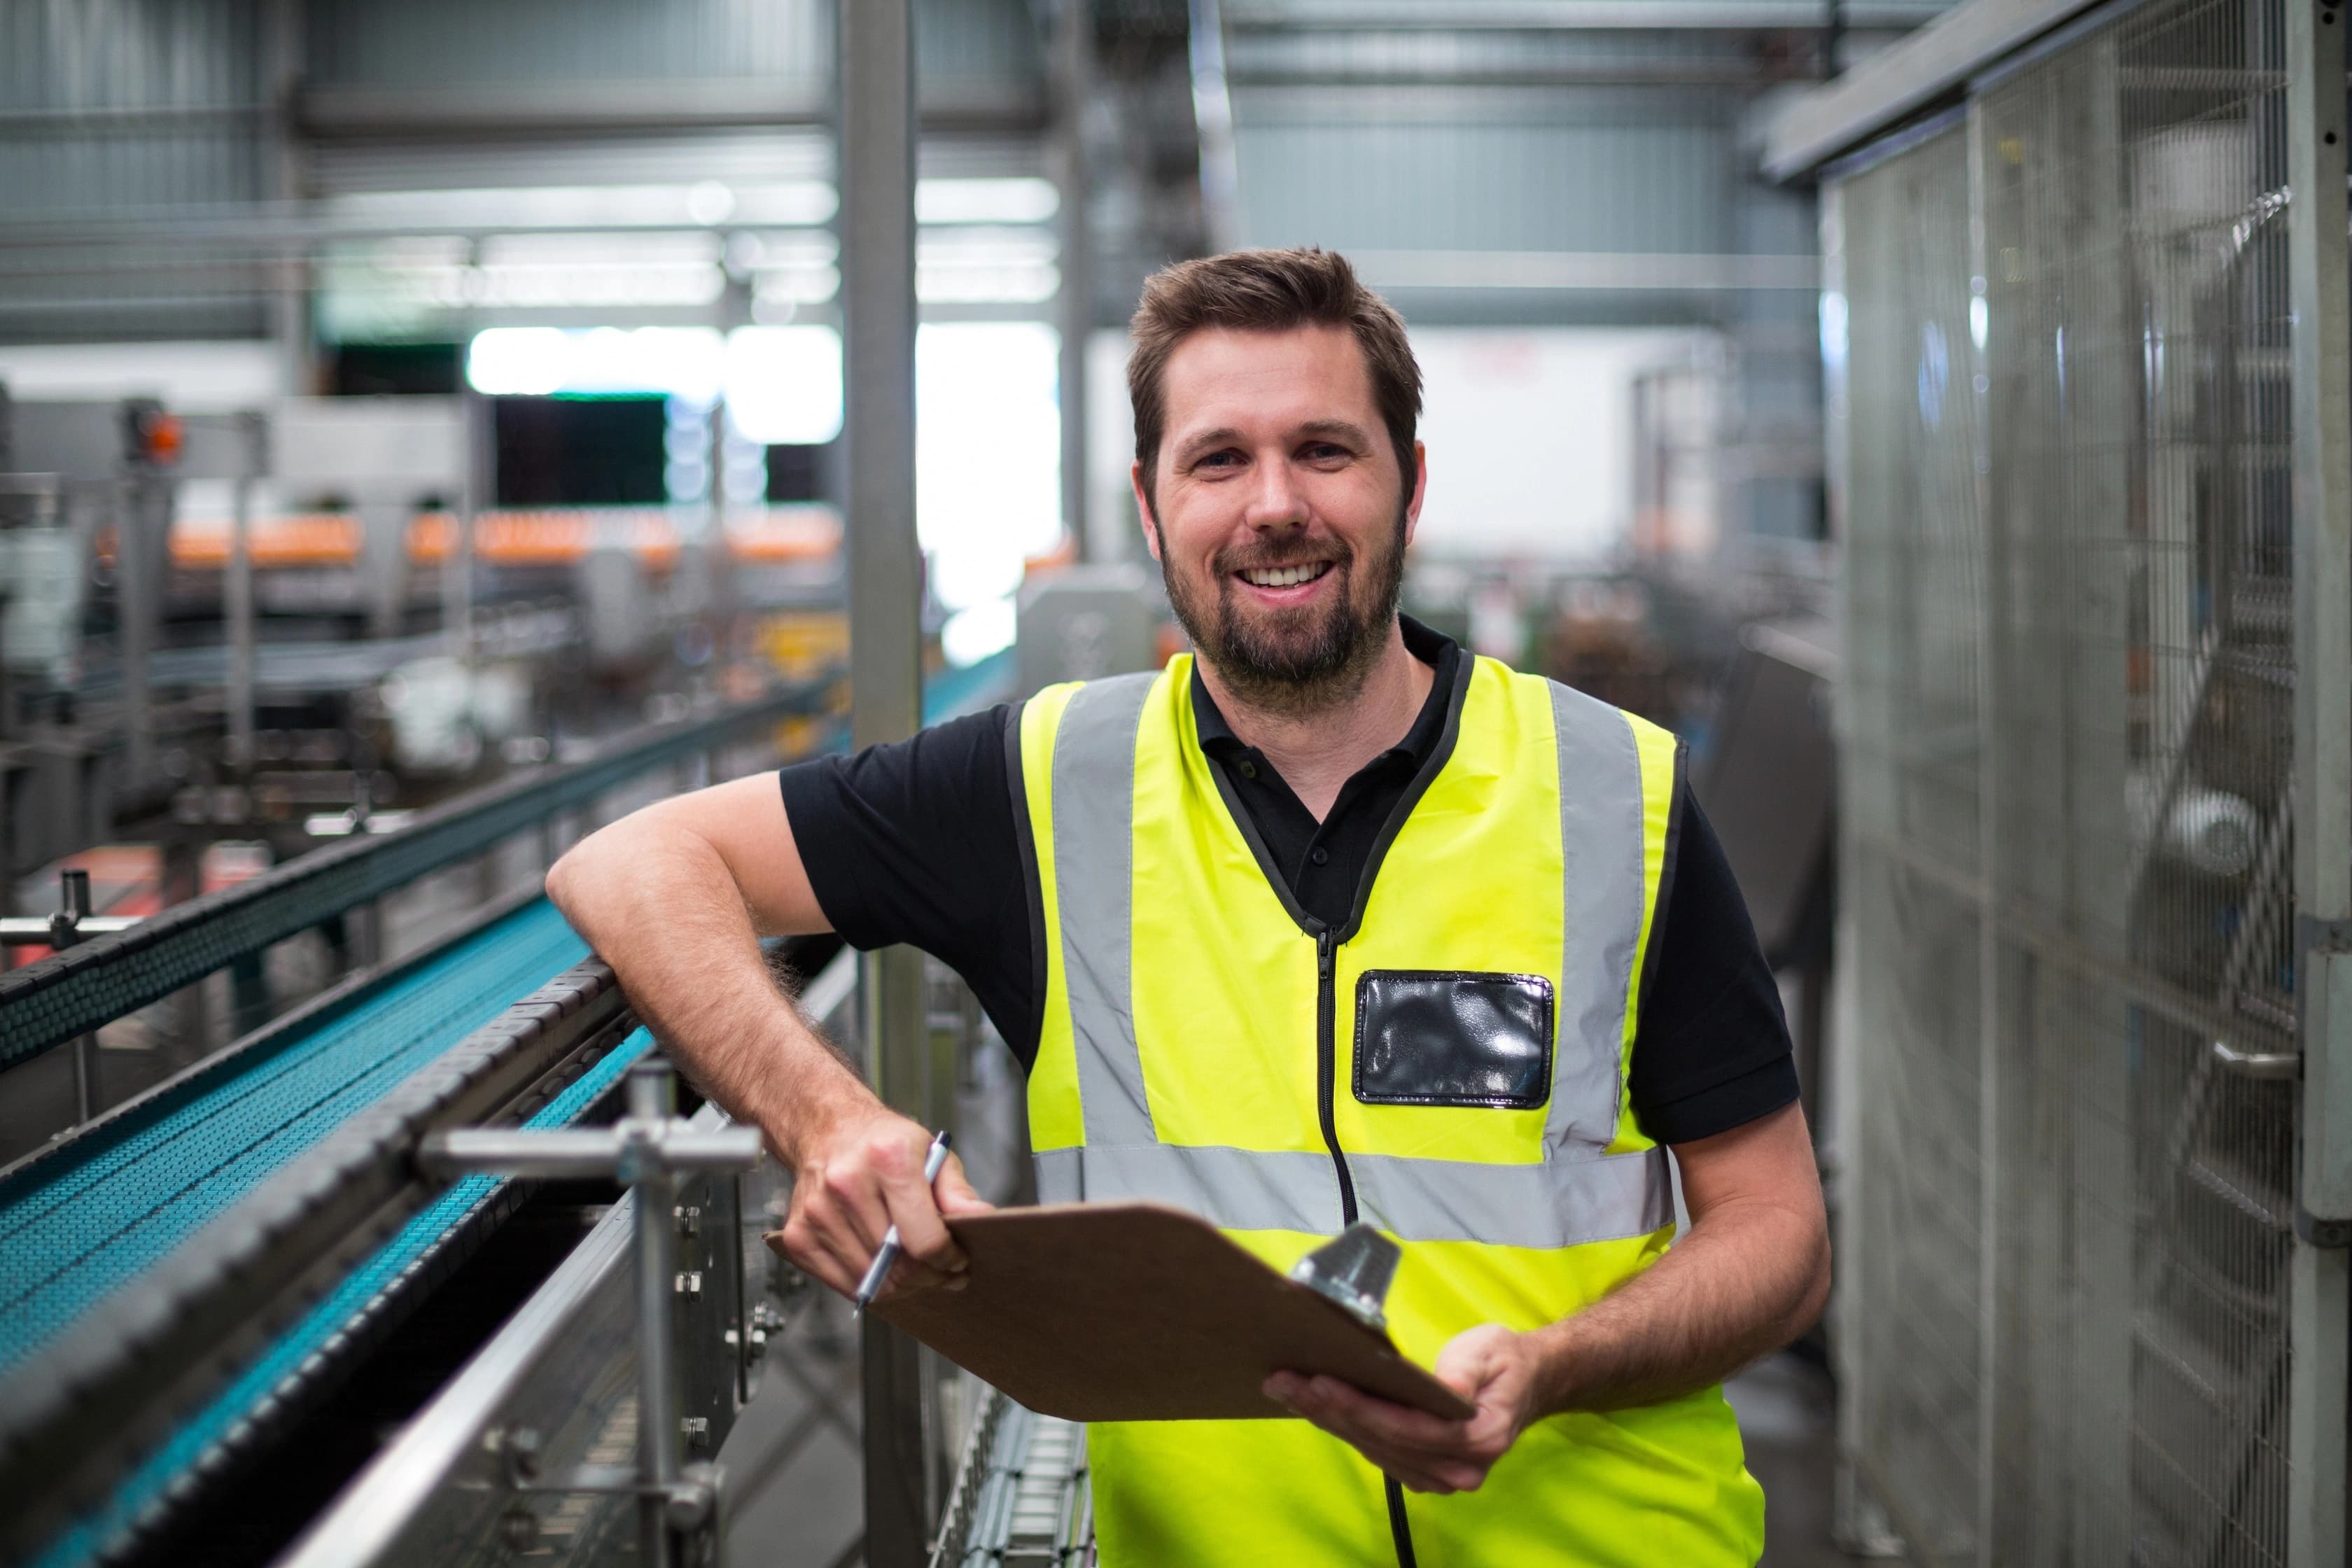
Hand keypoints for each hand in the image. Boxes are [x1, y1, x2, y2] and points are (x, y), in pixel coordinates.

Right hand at [763, 1107, 993, 1300]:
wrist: (828, 1129)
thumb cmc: (883, 1143)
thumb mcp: (932, 1153)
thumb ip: (958, 1190)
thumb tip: (981, 1219)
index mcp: (888, 1159)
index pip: (924, 1239)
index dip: (948, 1260)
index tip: (957, 1260)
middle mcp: (847, 1184)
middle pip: (899, 1265)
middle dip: (930, 1277)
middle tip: (943, 1272)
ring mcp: (818, 1213)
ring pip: (872, 1281)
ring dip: (901, 1285)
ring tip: (915, 1269)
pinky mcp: (798, 1236)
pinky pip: (843, 1284)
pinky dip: (869, 1284)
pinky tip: (883, 1266)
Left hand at [1263, 1324, 1538, 1493]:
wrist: (1528, 1383)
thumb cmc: (1505, 1361)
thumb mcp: (1491, 1351)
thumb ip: (1466, 1371)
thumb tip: (1444, 1388)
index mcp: (1479, 1437)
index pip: (1406, 1428)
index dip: (1359, 1407)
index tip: (1320, 1382)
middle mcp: (1459, 1467)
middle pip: (1381, 1441)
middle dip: (1329, 1410)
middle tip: (1284, 1381)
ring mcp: (1440, 1475)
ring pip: (1372, 1449)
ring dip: (1327, 1420)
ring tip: (1288, 1389)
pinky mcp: (1424, 1470)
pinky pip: (1377, 1451)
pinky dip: (1344, 1428)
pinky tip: (1314, 1406)